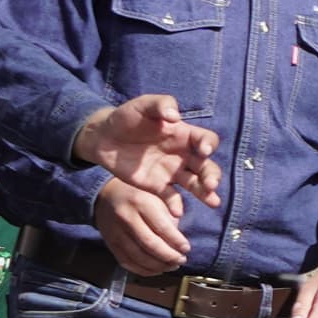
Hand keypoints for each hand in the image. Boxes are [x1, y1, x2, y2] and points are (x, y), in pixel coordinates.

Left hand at [76, 95, 223, 207]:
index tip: (204, 150)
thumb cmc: (126, 117)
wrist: (103, 137)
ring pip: (195, 183)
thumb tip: (174, 116)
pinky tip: (176, 212)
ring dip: (205, 193)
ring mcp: (171, 172)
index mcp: (183, 134)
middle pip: (206, 166)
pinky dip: (175, 204)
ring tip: (213, 202)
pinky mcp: (157, 186)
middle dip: (211, 175)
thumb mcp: (142, 104)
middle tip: (211, 184)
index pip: (206, 140)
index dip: (209, 144)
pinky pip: (171, 197)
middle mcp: (182, 155)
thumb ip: (160, 104)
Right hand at [92, 175, 193, 276]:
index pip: (162, 227)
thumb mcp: (157, 191)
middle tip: (181, 260)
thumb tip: (180, 225)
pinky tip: (157, 269)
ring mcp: (116, 232)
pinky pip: (127, 262)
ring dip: (158, 266)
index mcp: (141, 202)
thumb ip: (172, 205)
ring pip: (138, 257)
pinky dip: (143, 270)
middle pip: (150, 244)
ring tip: (172, 266)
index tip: (186, 248)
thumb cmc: (139, 193)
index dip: (176, 241)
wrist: (106, 193)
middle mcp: (126, 217)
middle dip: (169, 256)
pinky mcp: (110, 243)